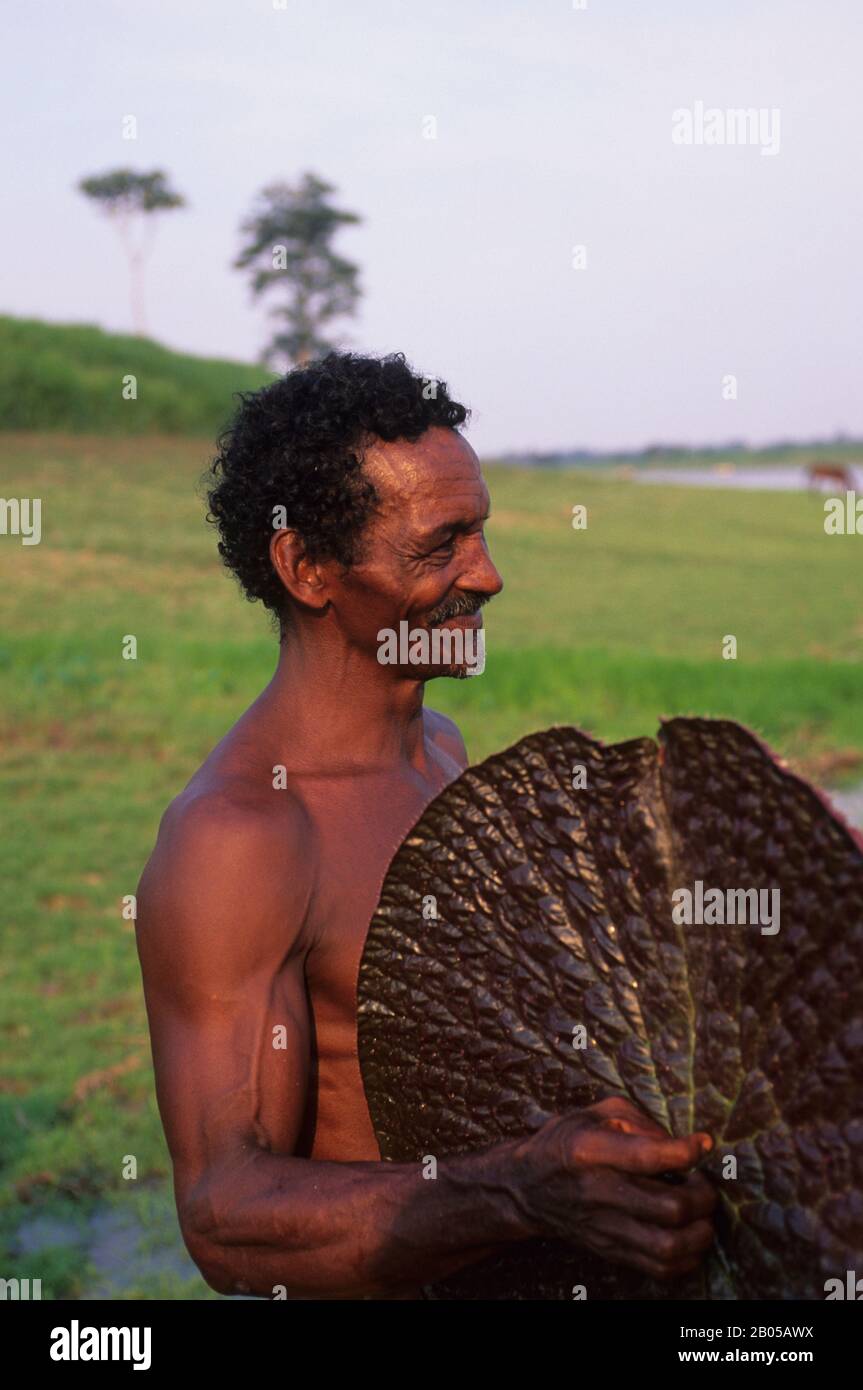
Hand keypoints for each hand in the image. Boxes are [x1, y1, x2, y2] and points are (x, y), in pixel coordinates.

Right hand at [516, 1096, 716, 1280]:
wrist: (527, 1188)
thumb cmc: (565, 1142)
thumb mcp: (596, 1113)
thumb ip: (639, 1121)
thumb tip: (679, 1145)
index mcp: (590, 1151)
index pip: (647, 1156)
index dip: (686, 1151)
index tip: (703, 1143)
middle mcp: (598, 1193)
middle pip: (669, 1208)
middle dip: (703, 1196)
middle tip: (702, 1183)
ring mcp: (604, 1228)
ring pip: (670, 1246)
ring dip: (700, 1231)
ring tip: (699, 1213)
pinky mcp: (610, 1251)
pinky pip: (660, 1268)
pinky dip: (687, 1256)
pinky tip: (687, 1234)